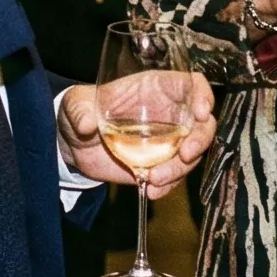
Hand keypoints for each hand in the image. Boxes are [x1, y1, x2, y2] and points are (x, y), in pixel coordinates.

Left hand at [58, 72, 214, 196]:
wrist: (73, 144)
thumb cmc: (80, 111)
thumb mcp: (75, 105)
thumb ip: (80, 111)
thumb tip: (86, 125)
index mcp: (155, 89)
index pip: (191, 85)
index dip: (203, 95)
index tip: (202, 112)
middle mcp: (169, 114)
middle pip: (202, 124)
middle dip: (200, 140)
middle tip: (186, 155)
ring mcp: (167, 141)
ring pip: (191, 154)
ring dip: (179, 169)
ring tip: (154, 179)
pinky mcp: (159, 164)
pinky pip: (175, 176)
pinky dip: (168, 186)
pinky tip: (151, 191)